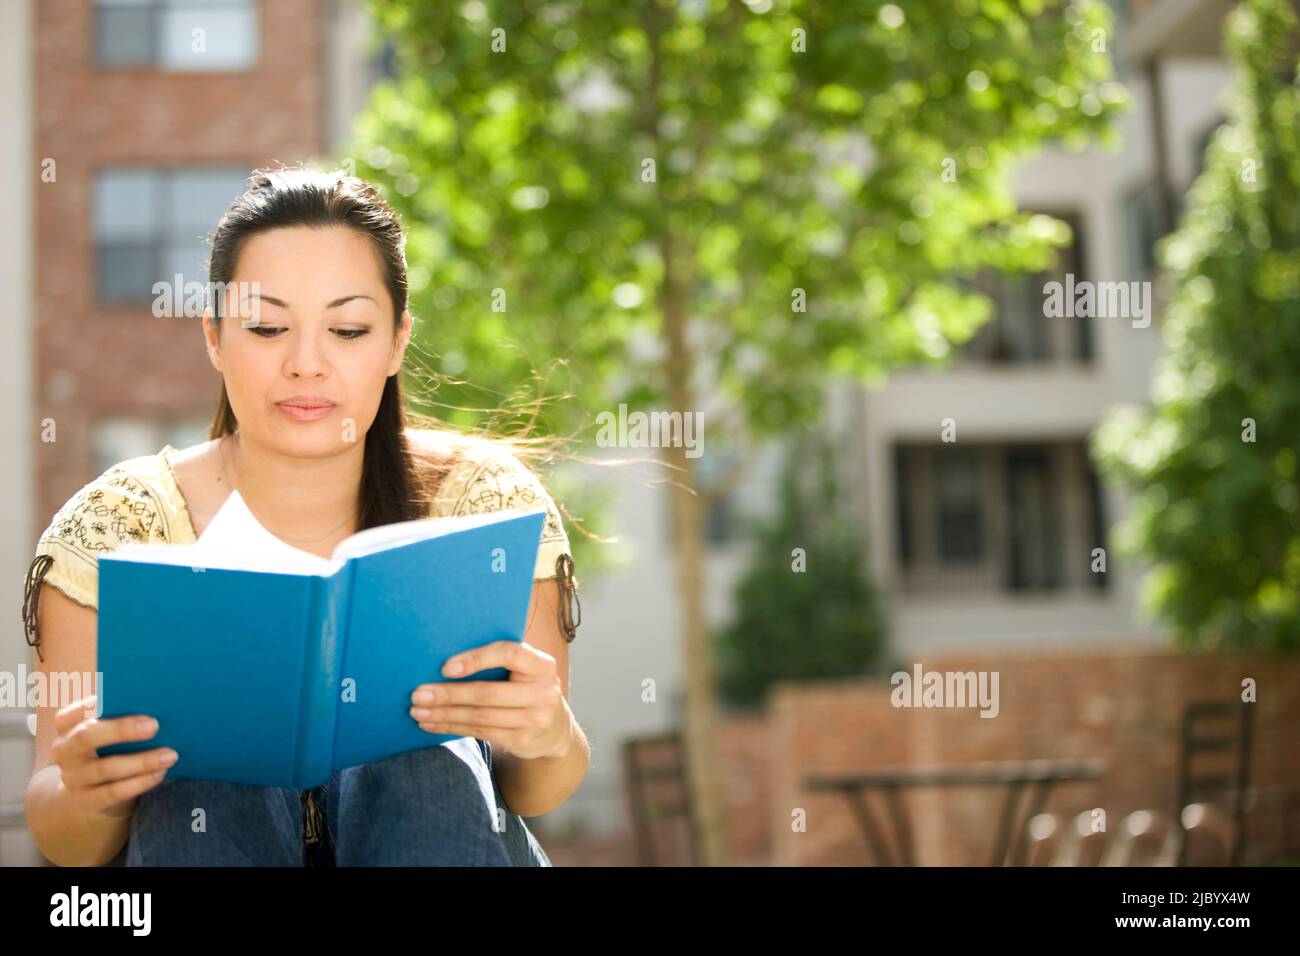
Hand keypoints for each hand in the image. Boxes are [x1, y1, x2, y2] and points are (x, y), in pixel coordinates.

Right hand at [51, 694, 177, 818]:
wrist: (93, 788)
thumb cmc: (109, 745)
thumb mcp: (108, 728)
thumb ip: (120, 713)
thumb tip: (155, 700)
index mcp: (66, 725)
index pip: (71, 713)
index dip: (92, 705)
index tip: (120, 696)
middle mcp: (63, 751)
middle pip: (86, 738)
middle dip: (121, 730)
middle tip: (154, 725)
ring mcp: (72, 778)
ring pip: (106, 768)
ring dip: (142, 761)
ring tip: (170, 755)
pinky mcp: (86, 800)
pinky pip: (114, 792)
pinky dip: (141, 782)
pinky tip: (160, 773)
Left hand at [410, 641, 571, 760]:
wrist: (555, 728)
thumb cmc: (527, 687)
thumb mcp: (526, 670)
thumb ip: (500, 660)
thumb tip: (445, 652)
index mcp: (543, 665)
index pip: (509, 654)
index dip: (476, 659)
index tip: (445, 667)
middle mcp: (543, 692)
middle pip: (487, 693)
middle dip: (448, 694)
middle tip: (418, 694)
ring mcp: (534, 720)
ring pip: (479, 716)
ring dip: (444, 714)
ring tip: (418, 710)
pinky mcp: (521, 740)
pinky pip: (479, 732)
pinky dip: (451, 727)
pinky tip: (431, 724)